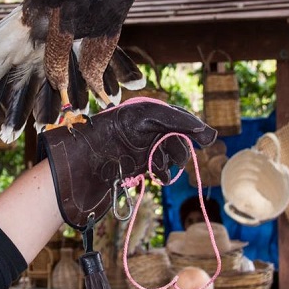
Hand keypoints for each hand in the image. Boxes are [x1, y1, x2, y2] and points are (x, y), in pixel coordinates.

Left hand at [40, 98, 215, 229]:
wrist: (79, 164)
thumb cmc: (109, 132)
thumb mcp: (145, 117)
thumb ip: (176, 120)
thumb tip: (208, 132)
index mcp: (144, 113)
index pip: (177, 117)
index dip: (192, 126)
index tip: (207, 138)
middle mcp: (145, 129)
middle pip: (177, 137)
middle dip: (180, 146)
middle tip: (178, 156)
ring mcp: (141, 148)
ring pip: (171, 155)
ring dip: (171, 162)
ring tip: (161, 168)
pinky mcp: (137, 166)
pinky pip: (160, 168)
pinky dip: (163, 172)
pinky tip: (160, 176)